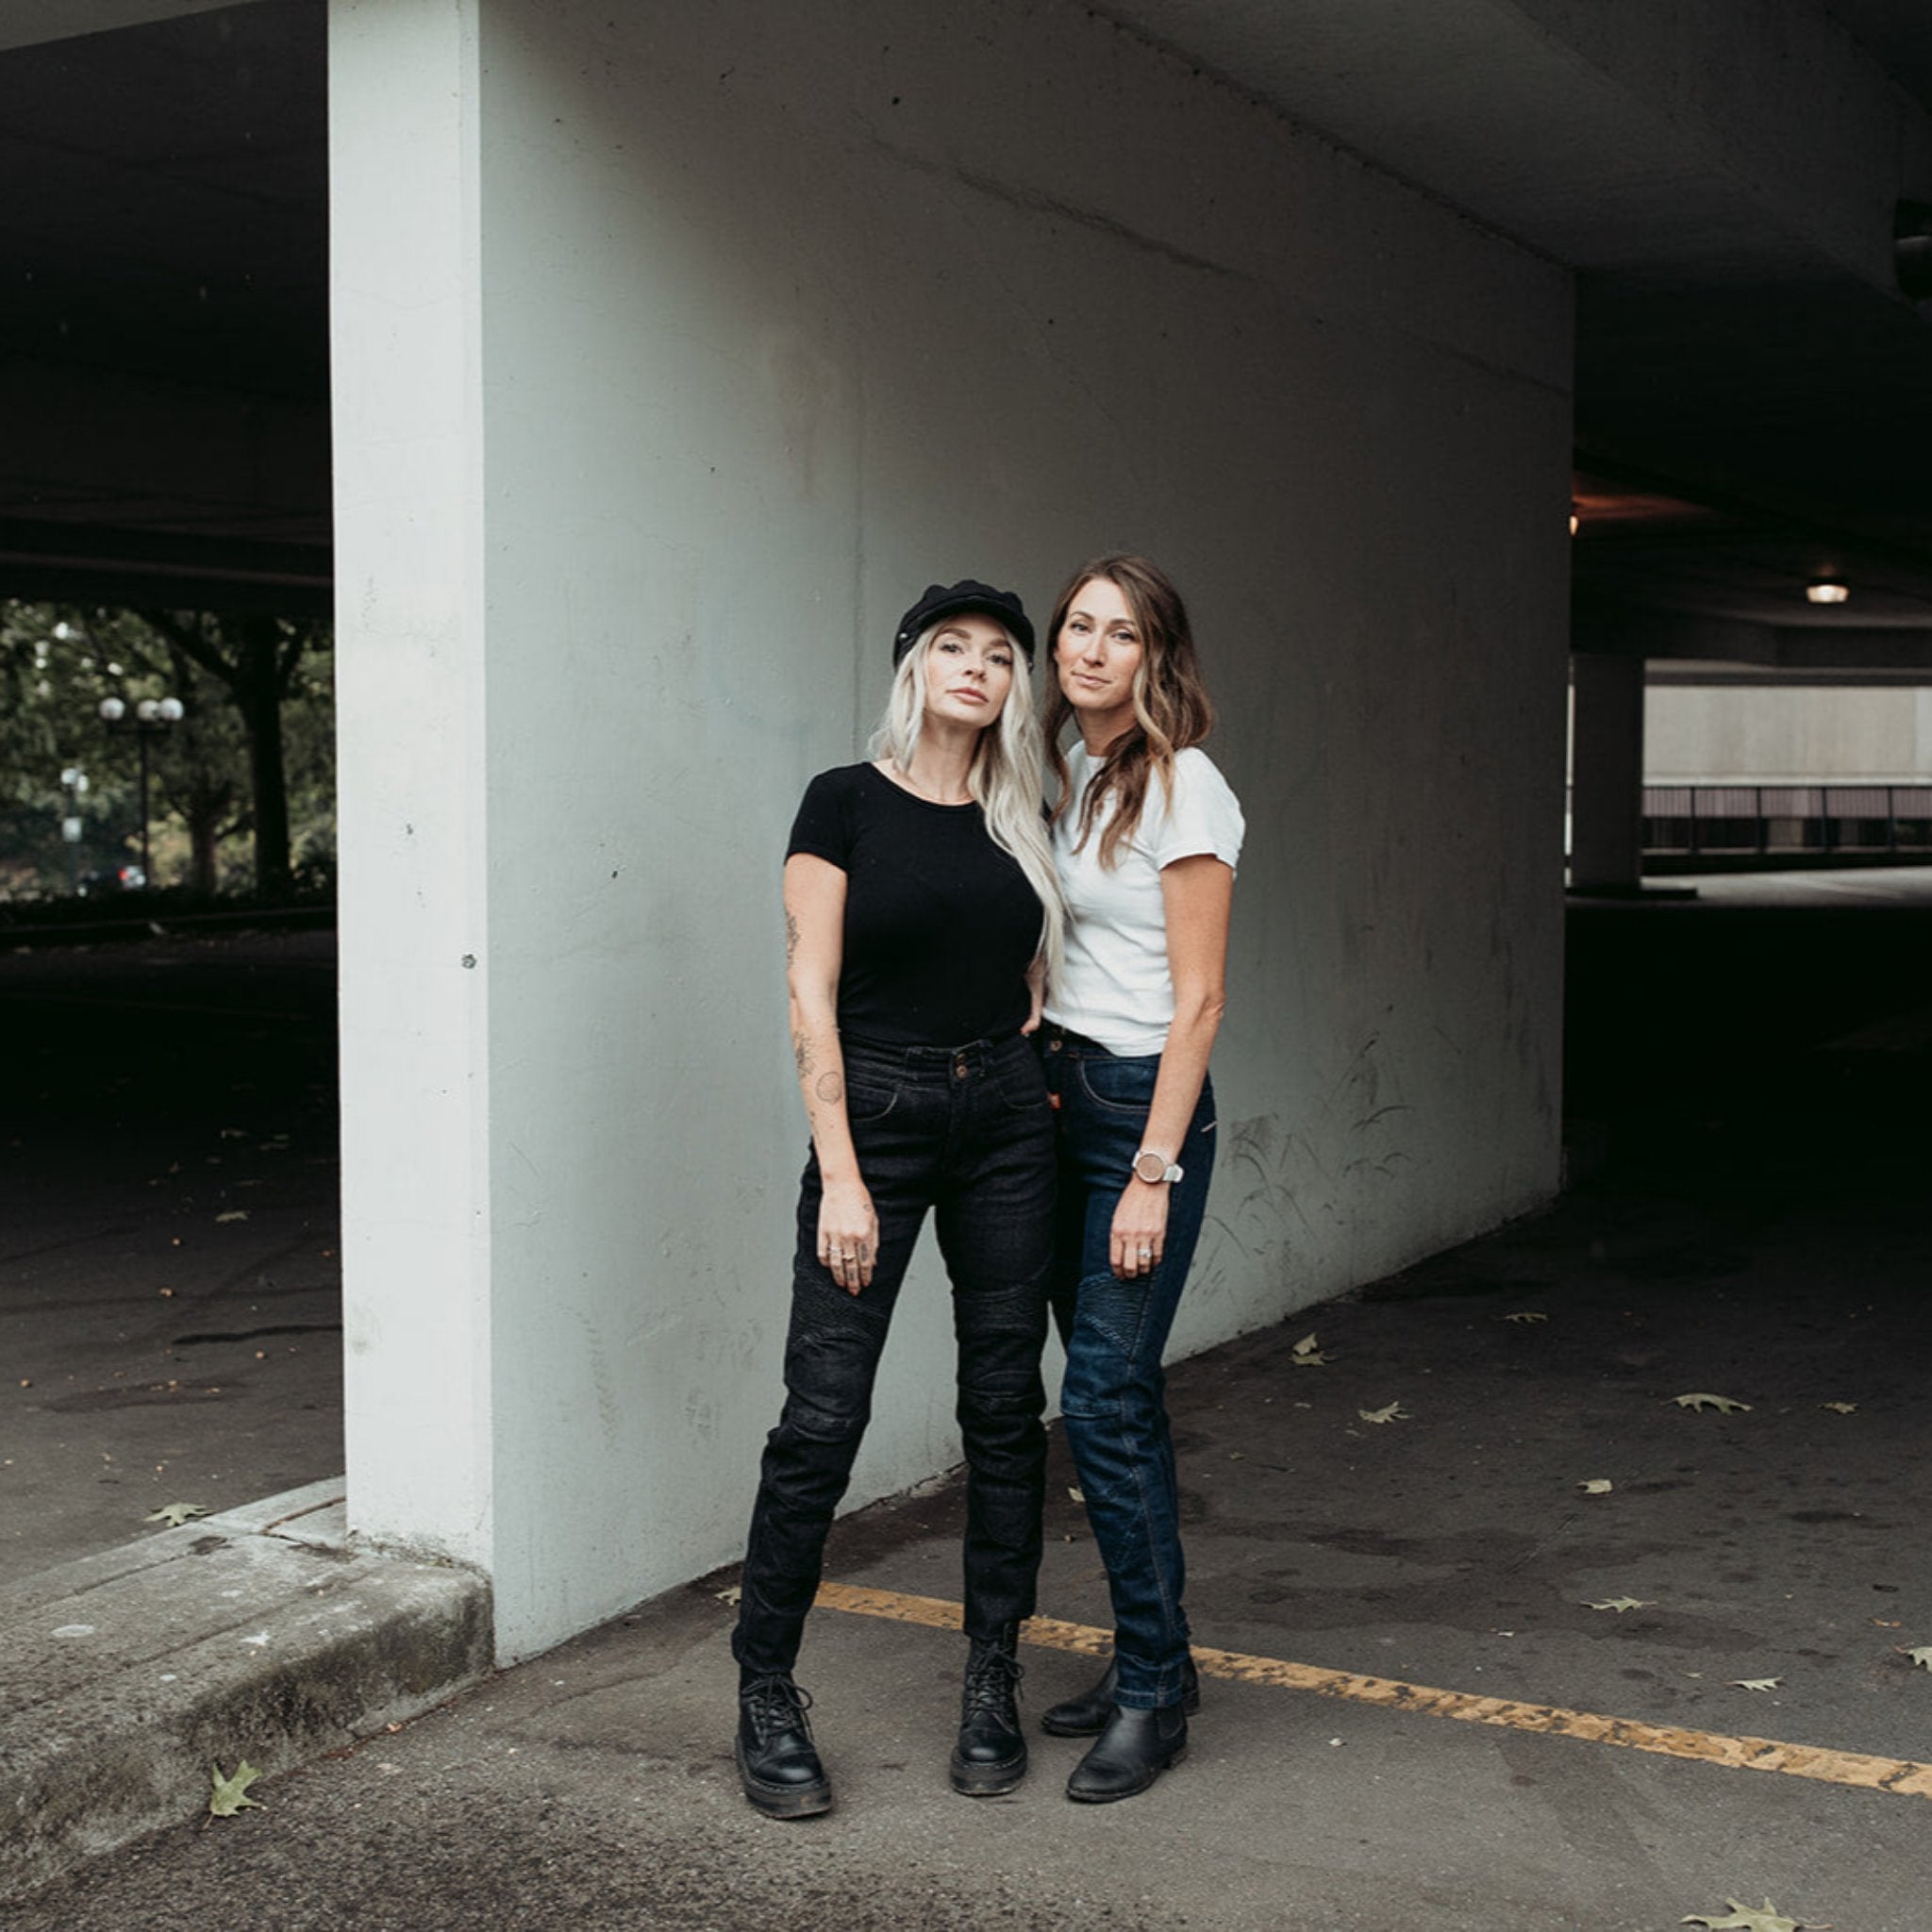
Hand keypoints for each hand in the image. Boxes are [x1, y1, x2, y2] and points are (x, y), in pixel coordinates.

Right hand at [818, 1177, 877, 1294]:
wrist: (842, 1184)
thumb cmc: (860, 1199)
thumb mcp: (873, 1220)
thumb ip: (874, 1242)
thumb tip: (873, 1262)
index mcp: (864, 1234)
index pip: (866, 1262)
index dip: (866, 1276)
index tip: (865, 1284)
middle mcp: (849, 1236)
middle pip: (851, 1266)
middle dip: (853, 1281)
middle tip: (854, 1291)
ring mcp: (834, 1235)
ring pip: (836, 1263)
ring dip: (839, 1277)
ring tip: (842, 1284)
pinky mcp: (823, 1232)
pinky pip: (823, 1253)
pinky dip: (826, 1263)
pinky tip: (829, 1268)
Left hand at [1110, 1179, 1170, 1279]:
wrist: (1149, 1183)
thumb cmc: (1132, 1198)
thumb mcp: (1117, 1216)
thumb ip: (1117, 1235)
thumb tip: (1119, 1253)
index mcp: (1117, 1230)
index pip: (1115, 1259)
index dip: (1117, 1271)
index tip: (1119, 1275)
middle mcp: (1131, 1235)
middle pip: (1130, 1266)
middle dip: (1130, 1274)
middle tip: (1131, 1275)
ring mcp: (1146, 1235)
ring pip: (1144, 1263)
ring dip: (1143, 1270)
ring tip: (1142, 1269)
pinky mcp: (1160, 1233)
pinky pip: (1158, 1255)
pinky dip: (1155, 1261)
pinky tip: (1153, 1261)